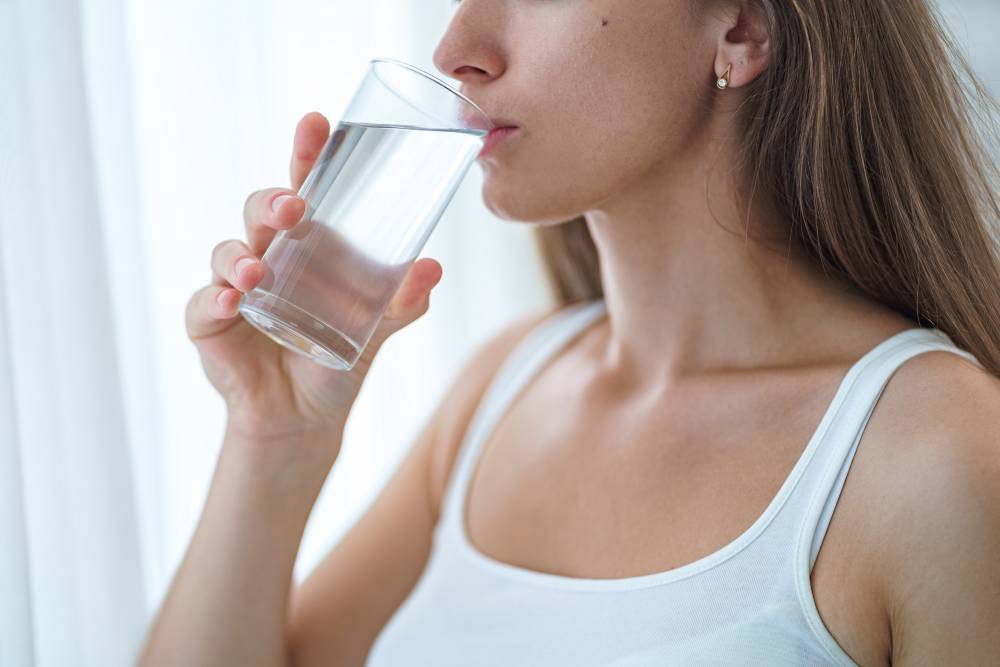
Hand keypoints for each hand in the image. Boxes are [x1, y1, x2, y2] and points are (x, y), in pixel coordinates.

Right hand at [185, 112, 442, 445]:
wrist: (305, 418)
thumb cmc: (338, 359)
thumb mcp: (377, 328)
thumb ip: (404, 301)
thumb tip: (432, 266)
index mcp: (307, 244)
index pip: (303, 188)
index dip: (307, 155)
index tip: (316, 124)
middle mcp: (267, 255)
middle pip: (260, 211)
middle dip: (272, 201)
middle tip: (293, 207)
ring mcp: (235, 286)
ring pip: (227, 252)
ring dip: (240, 256)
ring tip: (258, 272)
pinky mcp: (211, 323)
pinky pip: (204, 303)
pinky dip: (216, 298)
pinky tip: (233, 300)